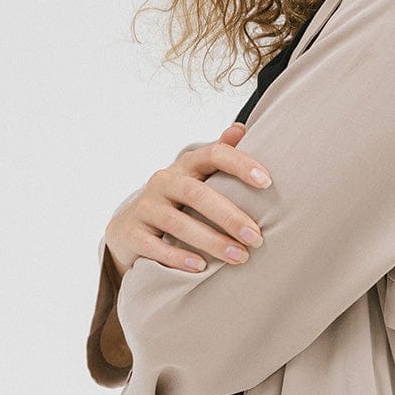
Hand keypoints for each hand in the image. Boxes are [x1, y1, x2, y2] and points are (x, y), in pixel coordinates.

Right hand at [103, 122, 270, 277]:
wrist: (128, 227)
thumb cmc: (175, 200)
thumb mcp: (196, 176)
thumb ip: (220, 153)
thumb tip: (241, 127)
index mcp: (186, 165)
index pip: (214, 154)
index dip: (240, 165)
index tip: (266, 182)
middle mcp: (163, 181)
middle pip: (197, 194)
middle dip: (229, 216)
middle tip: (256, 237)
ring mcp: (145, 207)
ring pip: (177, 222)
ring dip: (211, 241)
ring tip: (239, 257)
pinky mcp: (131, 233)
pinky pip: (154, 246)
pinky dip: (178, 257)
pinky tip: (201, 267)